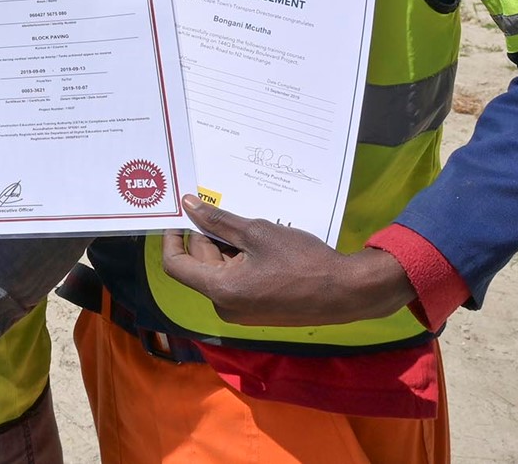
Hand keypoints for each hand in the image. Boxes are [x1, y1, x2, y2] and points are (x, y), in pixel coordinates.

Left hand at [161, 195, 412, 325]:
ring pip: (219, 272)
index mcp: (220, 289)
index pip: (175, 264)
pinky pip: (236, 282)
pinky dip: (240, 261)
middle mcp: (224, 307)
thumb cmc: (302, 260)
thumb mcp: (257, 232)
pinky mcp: (256, 312)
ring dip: (226, 248)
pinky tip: (259, 244)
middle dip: (206, 237)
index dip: (170, 238)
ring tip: (249, 226)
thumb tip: (188, 204)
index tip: (179, 216)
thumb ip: (218, 220)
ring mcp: (241, 313)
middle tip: (225, 211)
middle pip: (199, 265)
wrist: (347, 292)